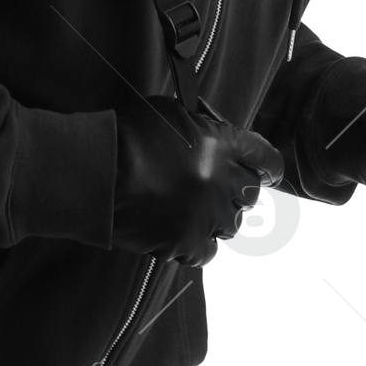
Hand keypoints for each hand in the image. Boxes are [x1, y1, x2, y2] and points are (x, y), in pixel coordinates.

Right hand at [112, 95, 283, 265]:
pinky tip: (181, 236)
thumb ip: (201, 126)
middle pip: (250, 195)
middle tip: (216, 191)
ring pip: (231, 225)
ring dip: (217, 219)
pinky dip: (197, 246)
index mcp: (222, 144)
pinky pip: (207, 252)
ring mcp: (206, 215)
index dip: (269, 168)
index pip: (266, 158)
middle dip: (237, 192)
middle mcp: (222, 181)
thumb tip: (213, 134)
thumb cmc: (126, 137)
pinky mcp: (187, 243)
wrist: (97, 173)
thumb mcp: (170, 113)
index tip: (267, 174)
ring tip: (193, 212)